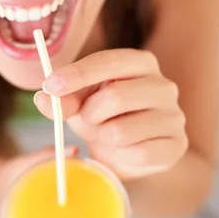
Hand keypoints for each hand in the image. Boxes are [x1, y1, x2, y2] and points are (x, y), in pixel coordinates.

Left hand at [34, 49, 187, 179]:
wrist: (128, 150)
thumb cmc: (103, 116)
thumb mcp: (79, 103)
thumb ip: (62, 100)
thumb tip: (42, 97)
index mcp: (141, 62)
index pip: (109, 61)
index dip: (77, 74)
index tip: (50, 86)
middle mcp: (164, 85)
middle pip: (115, 97)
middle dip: (90, 113)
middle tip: (87, 119)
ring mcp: (174, 116)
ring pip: (121, 131)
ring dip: (102, 138)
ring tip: (106, 135)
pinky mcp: (176, 146)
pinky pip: (136, 154)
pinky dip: (119, 156)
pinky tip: (122, 151)